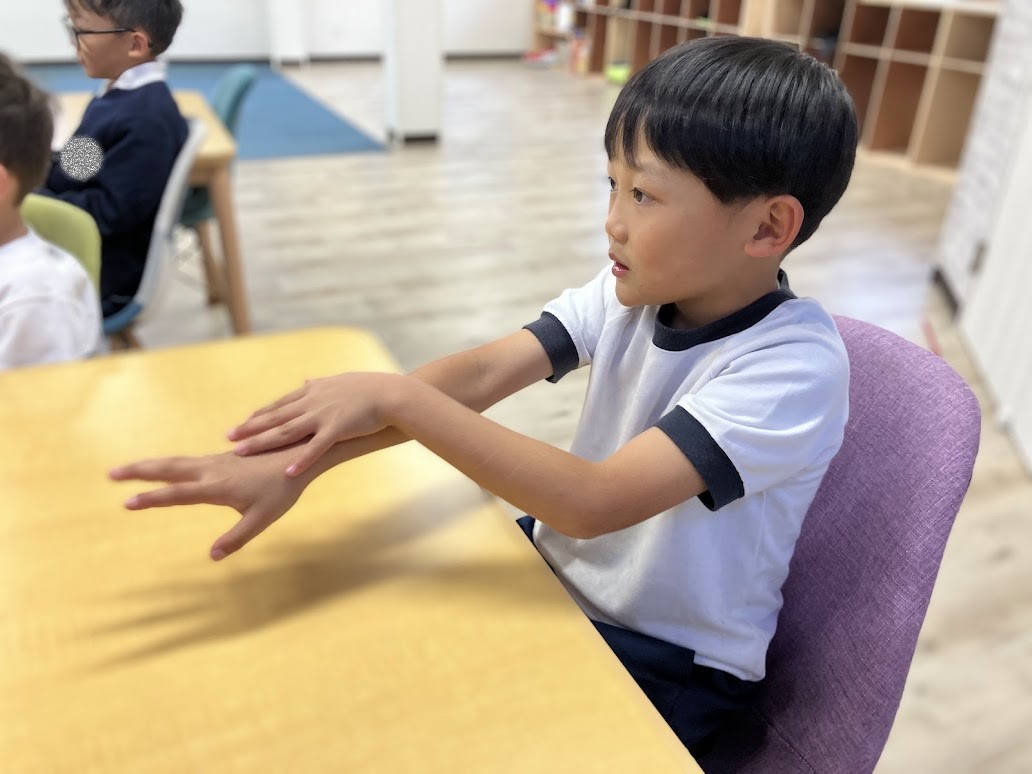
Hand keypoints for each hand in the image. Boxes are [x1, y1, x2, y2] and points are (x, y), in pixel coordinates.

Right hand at [109, 449, 309, 560]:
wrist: (299, 454)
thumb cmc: (282, 490)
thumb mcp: (262, 519)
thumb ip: (237, 538)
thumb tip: (212, 556)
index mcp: (218, 486)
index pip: (178, 494)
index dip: (152, 499)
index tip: (127, 502)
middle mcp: (212, 470)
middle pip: (168, 468)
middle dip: (138, 471)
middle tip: (110, 474)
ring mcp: (216, 461)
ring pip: (176, 461)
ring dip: (149, 465)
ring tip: (125, 469)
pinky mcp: (222, 458)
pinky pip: (188, 460)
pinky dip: (168, 463)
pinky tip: (162, 468)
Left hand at [227, 372, 401, 475]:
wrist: (391, 393)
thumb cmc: (370, 388)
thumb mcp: (340, 380)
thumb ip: (319, 383)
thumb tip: (305, 379)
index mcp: (313, 391)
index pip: (280, 405)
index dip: (259, 415)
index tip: (241, 423)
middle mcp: (312, 402)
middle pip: (275, 417)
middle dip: (250, 428)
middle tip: (228, 437)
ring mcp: (323, 416)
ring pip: (286, 431)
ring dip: (262, 442)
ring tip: (241, 451)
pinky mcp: (337, 429)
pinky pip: (315, 447)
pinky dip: (301, 459)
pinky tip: (287, 471)